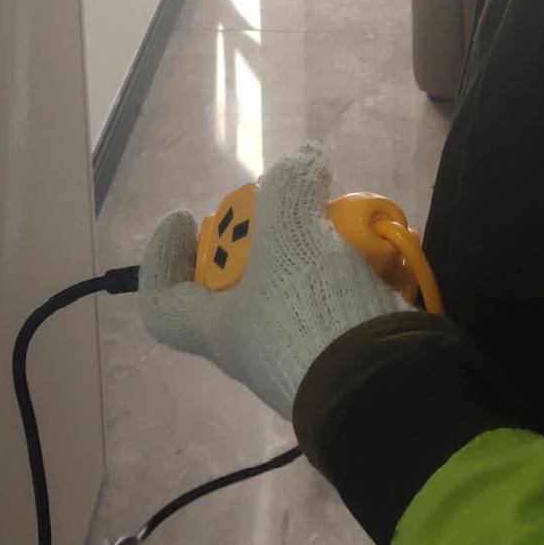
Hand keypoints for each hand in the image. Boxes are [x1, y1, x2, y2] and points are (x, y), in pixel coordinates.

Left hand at [138, 142, 404, 418]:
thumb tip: (303, 162)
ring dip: (315, 246)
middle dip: (265, 233)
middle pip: (241, 279)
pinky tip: (374, 247)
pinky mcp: (344, 348)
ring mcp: (300, 349)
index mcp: (216, 327)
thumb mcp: (289, 232)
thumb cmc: (308, 311)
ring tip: (344, 219)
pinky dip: (351, 269)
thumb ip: (289, 186)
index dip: (163, 257)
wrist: (382, 382)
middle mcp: (251, 343)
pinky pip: (337, 298)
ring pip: (295, 284)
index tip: (186, 215)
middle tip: (289, 203)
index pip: (161, 300)